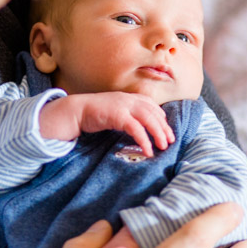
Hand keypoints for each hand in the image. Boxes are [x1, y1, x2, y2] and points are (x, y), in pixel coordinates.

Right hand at [39, 92, 174, 155]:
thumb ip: (127, 114)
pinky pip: (136, 129)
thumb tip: (139, 126)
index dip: (161, 117)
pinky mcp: (118, 115)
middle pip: (153, 113)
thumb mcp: (114, 110)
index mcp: (129, 97)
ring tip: (163, 146)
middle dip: (164, 127)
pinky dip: (144, 140)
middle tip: (170, 141)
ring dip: (158, 133)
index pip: (151, 105)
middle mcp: (129, 99)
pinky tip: (148, 150)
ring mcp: (123, 106)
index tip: (166, 129)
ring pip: (149, 119)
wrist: (76, 110)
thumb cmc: (94, 113)